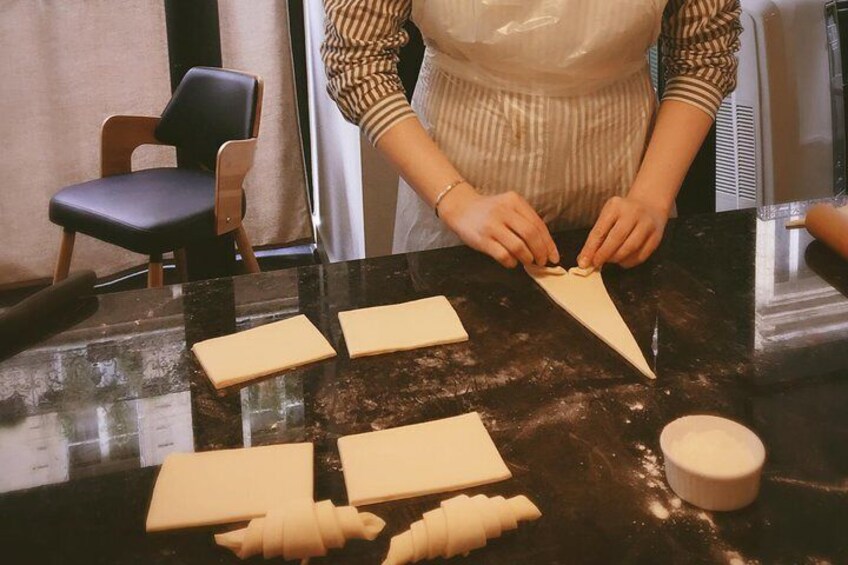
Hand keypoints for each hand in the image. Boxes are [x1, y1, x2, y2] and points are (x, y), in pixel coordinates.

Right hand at [438, 185, 559, 267]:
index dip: (548, 243)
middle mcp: (503, 211)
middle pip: (531, 235)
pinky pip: (503, 255)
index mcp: (514, 201)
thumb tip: (544, 245)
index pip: (538, 224)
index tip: (553, 255)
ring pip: (518, 246)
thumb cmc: (488, 211)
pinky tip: (512, 262)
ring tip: (528, 262)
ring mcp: (492, 225)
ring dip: (527, 258)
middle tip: (542, 261)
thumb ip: (524, 220)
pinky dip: (511, 262)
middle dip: (540, 252)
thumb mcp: (508, 207)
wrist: (460, 208)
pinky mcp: (482, 239)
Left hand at [578, 196, 667, 268]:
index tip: (583, 262)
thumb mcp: (608, 216)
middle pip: (616, 238)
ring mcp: (647, 224)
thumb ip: (597, 236)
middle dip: (604, 254)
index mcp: (615, 206)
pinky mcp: (656, 236)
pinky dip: (628, 261)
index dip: (590, 249)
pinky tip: (622, 260)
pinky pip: (641, 255)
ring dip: (616, 259)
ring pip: (629, 248)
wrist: (650, 205)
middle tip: (596, 263)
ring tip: (609, 260)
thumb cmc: (622, 214)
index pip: (600, 230)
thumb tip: (585, 259)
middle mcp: (633, 213)